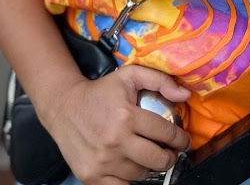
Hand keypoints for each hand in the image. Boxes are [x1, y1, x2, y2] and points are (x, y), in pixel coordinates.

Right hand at [39, 64, 192, 184]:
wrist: (64, 107)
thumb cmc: (101, 91)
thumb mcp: (130, 76)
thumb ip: (160, 81)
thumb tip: (186, 94)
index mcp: (126, 116)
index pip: (165, 133)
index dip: (180, 139)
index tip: (184, 140)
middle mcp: (115, 142)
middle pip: (157, 160)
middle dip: (171, 157)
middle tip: (172, 152)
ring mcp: (102, 162)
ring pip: (141, 175)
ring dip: (150, 167)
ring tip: (150, 156)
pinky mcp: (90, 176)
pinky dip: (131, 180)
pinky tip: (133, 166)